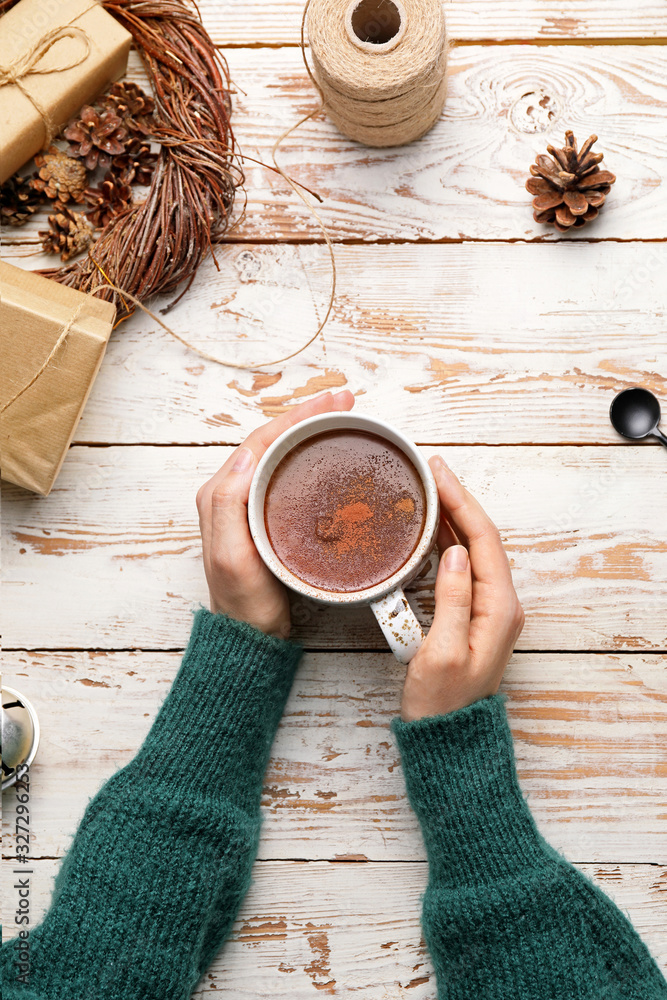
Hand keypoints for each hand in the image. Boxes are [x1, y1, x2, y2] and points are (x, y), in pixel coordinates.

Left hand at [196, 390, 354, 638]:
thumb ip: (228, 504)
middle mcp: (234, 492)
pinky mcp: (270, 515)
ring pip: (283, 452)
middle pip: (274, 438)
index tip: (332, 403)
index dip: (298, 416)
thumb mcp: (232, 557)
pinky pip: (291, 472)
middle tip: (346, 401)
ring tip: (344, 416)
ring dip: (312, 429)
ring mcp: (252, 502)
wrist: (252, 636)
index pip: (262, 439)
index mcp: (221, 493)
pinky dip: (313, 454)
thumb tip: (248, 454)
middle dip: (309, 414)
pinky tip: (333, 453)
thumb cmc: (243, 602)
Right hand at [400, 455, 523, 720]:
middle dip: (456, 501)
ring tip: (426, 491)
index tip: (437, 474)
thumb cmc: (443, 701)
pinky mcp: (471, 615)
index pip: (483, 539)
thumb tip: (452, 553)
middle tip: (429, 471)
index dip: (460, 501)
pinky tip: (428, 532)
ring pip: (471, 549)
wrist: (448, 737)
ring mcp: (487, 609)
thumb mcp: (444, 651)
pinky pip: (461, 567)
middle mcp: (500, 603)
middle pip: (480, 538)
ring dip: (451, 518)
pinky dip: (445, 542)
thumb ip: (453, 599)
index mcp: (499, 607)